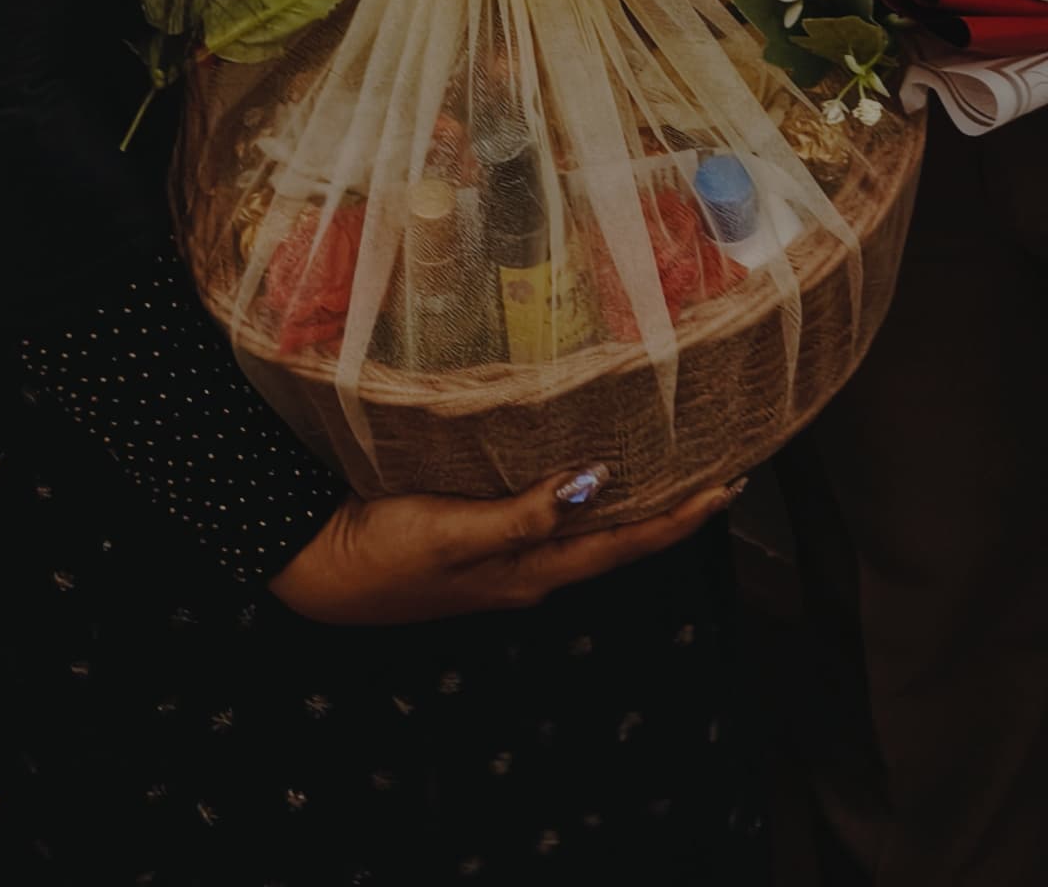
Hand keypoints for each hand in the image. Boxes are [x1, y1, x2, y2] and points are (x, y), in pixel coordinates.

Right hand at [268, 464, 740, 626]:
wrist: (319, 569)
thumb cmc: (385, 552)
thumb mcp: (454, 533)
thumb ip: (526, 515)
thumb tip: (598, 483)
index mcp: (532, 571)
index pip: (623, 544)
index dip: (678, 519)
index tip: (727, 490)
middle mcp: (529, 572)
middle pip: (616, 542)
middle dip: (669, 514)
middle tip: (718, 476)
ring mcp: (504, 561)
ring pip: (588, 534)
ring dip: (632, 508)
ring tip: (671, 474)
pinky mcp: (480, 543)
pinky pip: (553, 522)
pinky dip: (586, 501)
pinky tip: (588, 479)